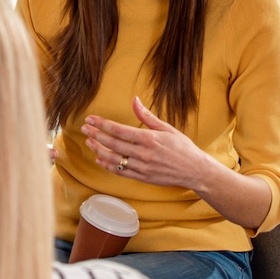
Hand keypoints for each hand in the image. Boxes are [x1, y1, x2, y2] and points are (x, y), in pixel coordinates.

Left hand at [82, 97, 218, 191]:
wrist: (195, 171)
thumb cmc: (182, 147)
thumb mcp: (167, 128)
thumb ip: (147, 116)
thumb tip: (135, 100)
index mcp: (149, 139)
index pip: (119, 130)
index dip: (102, 124)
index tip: (91, 119)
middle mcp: (144, 154)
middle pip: (113, 144)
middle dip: (96, 135)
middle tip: (84, 128)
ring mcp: (142, 167)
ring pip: (114, 159)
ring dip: (98, 150)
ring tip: (89, 142)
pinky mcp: (142, 178)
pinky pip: (120, 172)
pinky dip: (108, 165)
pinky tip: (99, 159)